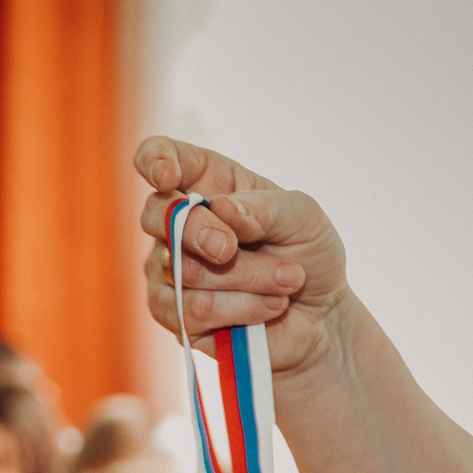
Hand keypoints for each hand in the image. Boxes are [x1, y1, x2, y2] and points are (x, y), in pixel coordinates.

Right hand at [136, 136, 350, 382]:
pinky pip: (191, 312)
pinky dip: (242, 309)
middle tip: (233, 248)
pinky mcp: (174, 316)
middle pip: (156, 217)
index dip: (154, 161)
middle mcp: (176, 226)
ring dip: (248, 278)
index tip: (167, 177)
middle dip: (200, 231)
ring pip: (183, 272)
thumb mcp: (303, 217)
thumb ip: (262, 207)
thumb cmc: (307, 252)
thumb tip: (220, 209)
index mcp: (204, 184)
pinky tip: (268, 306)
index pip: (157, 157)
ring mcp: (168, 272)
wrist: (319, 313)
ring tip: (287, 282)